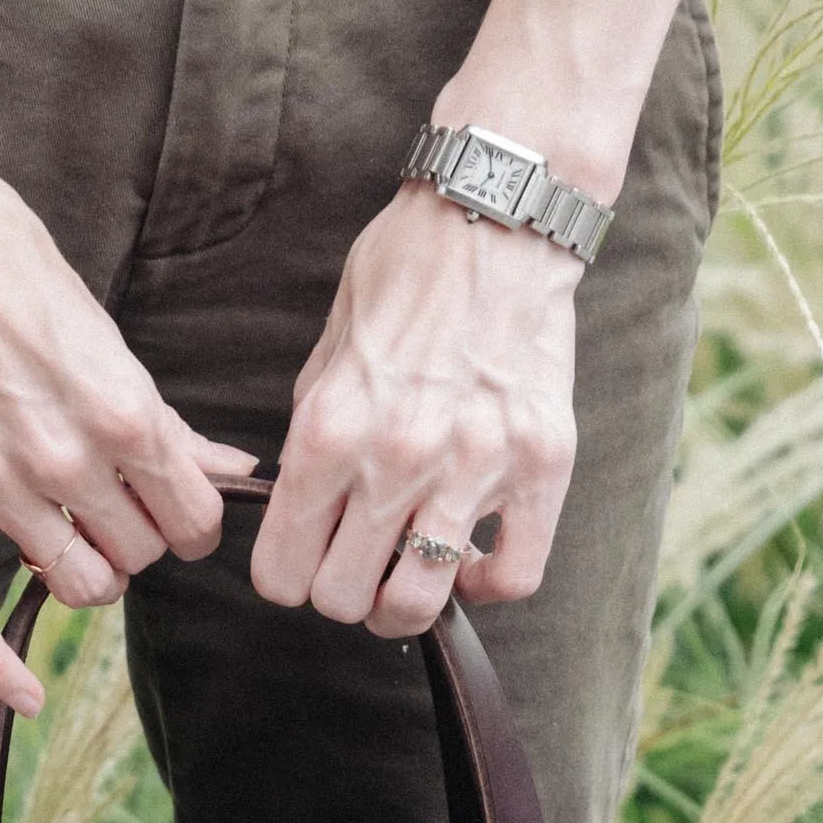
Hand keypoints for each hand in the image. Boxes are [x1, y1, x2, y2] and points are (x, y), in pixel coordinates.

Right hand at [0, 128, 254, 713]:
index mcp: (121, 409)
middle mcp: (64, 459)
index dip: (193, 521)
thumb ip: (163, 417)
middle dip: (139, 538)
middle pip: (140, 556)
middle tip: (117, 507)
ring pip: (79, 588)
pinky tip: (25, 698)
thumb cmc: (2, 256)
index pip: (191, 516)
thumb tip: (229, 467)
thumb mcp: (101, 331)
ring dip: (87, 573)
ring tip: (72, 536)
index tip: (178, 510)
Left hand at [253, 186, 580, 641]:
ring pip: (418, 603)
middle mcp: (397, 458)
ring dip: (407, 599)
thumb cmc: (403, 280)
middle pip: (343, 600)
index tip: (306, 558)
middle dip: (344, 589)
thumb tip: (297, 515)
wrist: (493, 218)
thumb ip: (309, 445)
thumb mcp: (326, 360)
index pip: (281, 574)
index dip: (288, 577)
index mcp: (330, 432)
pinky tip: (474, 555)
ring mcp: (474, 466)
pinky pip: (514, 578)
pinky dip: (488, 583)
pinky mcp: (540, 464)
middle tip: (361, 559)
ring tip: (412, 566)